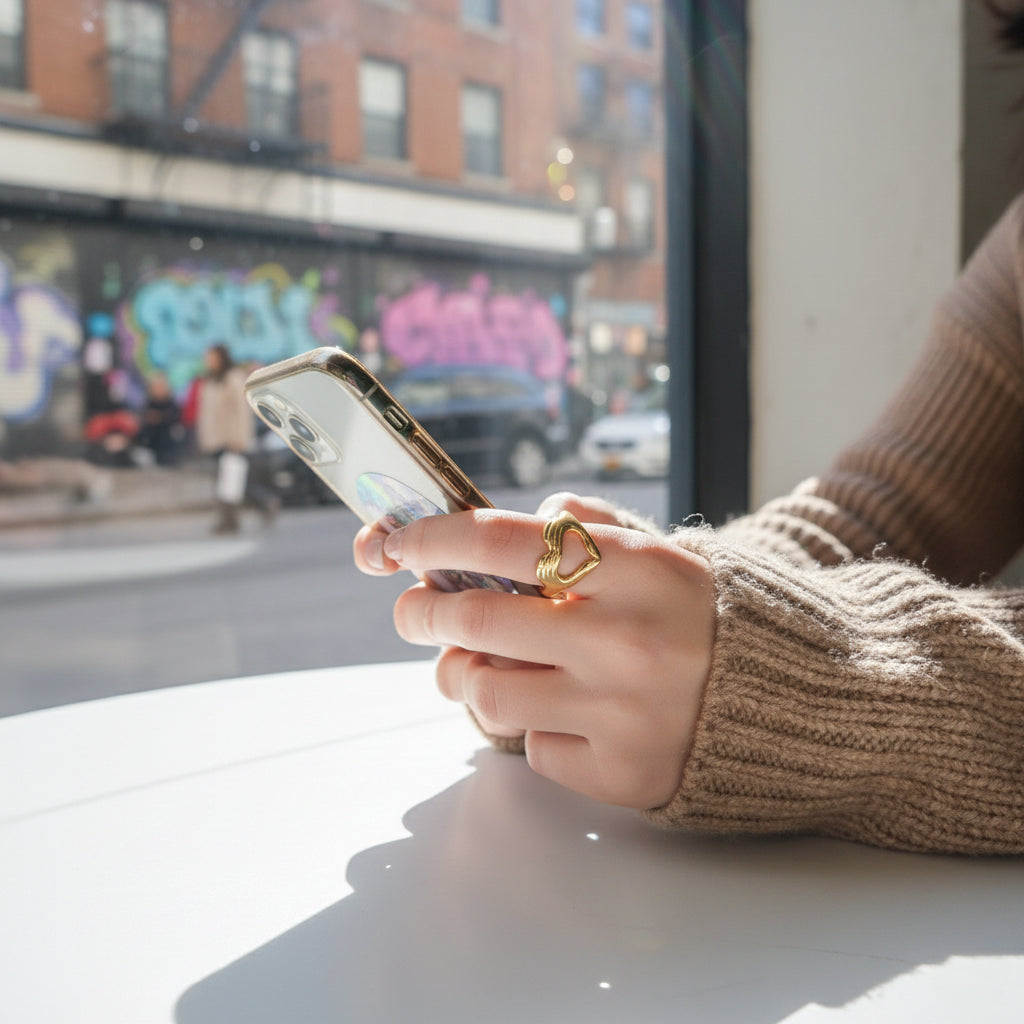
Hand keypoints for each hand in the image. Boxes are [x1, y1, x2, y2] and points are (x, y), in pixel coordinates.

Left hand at [353, 494, 715, 809]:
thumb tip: (489, 533)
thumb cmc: (700, 615)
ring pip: (486, 692)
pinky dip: (531, 726)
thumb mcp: (658, 551)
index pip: (503, 541)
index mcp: (637, 569)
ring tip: (470, 662)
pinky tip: (561, 711)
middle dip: (420, 611)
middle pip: (476, 621)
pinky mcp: (621, 774)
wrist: (788, 698)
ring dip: (460, 673)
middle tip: (412, 608)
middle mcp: (627, 642)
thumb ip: (580, 526)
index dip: (434, 537)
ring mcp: (623, 714)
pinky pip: (534, 748)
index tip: (402, 541)